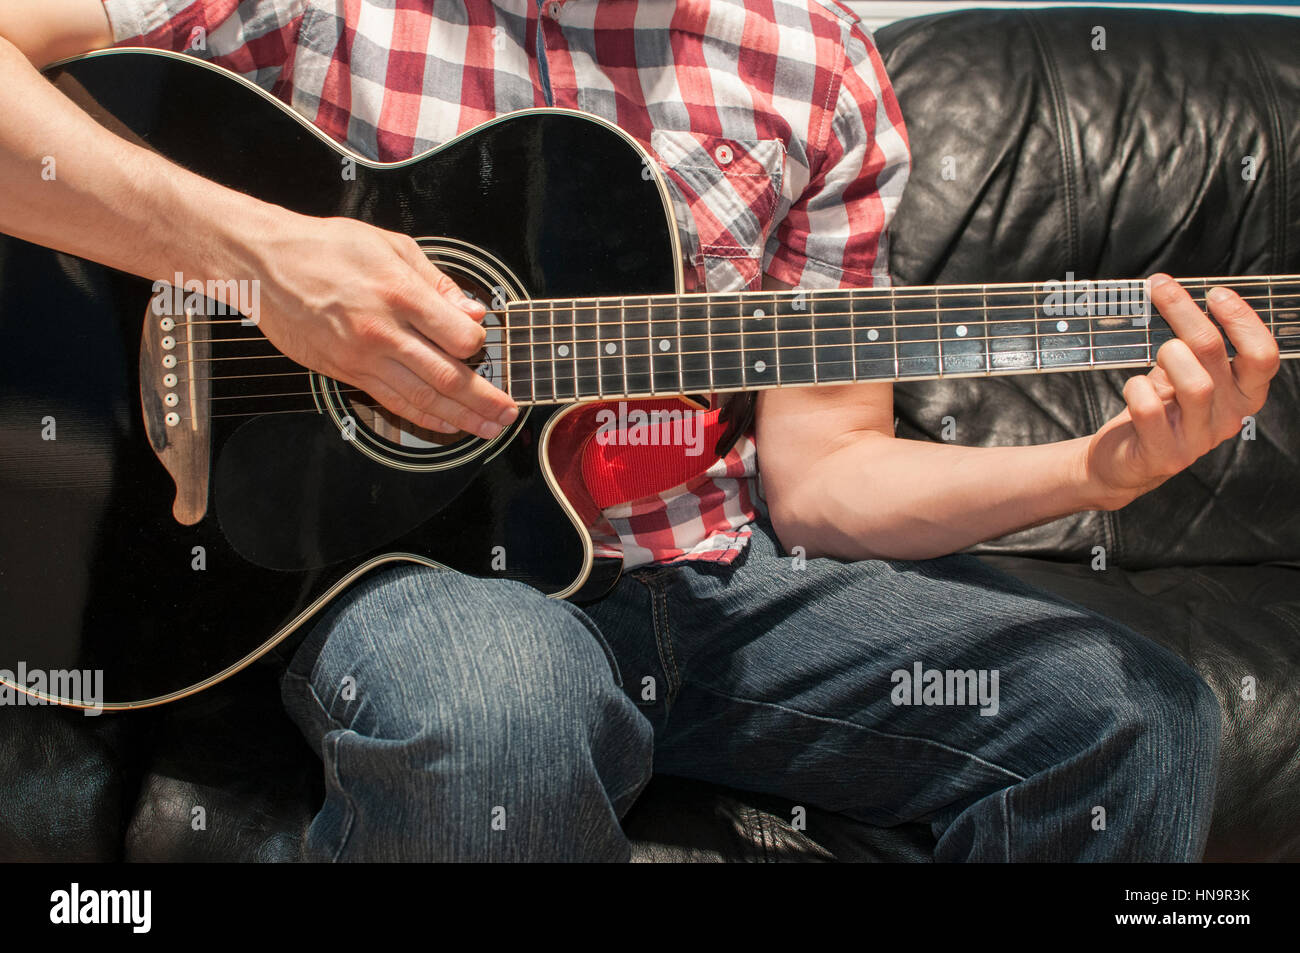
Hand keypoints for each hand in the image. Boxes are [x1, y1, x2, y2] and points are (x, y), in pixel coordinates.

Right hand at [250, 212, 517, 438]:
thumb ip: (437, 282)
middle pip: (448, 377)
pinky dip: (424, 418)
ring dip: (462, 418)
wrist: (264, 264)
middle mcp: (384, 332)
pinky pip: (393, 403)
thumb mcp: (390, 246)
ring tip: (489, 428)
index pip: (460, 336)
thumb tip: (473, 310)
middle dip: (485, 399)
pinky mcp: (347, 372)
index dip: (480, 344)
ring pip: (423, 398)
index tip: (485, 343)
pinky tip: (447, 425)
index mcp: (400, 294)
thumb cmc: (325, 248)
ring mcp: (363, 357)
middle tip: (509, 411)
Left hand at [1084, 273, 1279, 508]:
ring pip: (1193, 385)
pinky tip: (1133, 386)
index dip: (1242, 320)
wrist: (1123, 462)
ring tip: (1155, 354)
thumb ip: (1192, 345)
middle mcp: (1228, 417)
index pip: (1262, 355)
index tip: (1215, 293)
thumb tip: (1176, 291)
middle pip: (1216, 357)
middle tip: (1162, 288)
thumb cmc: (1158, 408)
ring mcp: (1198, 440)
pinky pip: (1150, 409)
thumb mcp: (1183, 375)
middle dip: (1186, 314)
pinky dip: (1136, 388)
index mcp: (1243, 394)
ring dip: (1167, 356)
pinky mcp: (1164, 455)